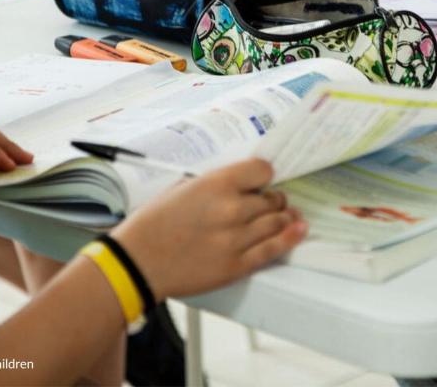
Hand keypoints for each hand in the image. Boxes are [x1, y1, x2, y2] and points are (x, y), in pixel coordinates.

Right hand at [113, 159, 307, 300]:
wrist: (138, 263)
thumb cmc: (154, 223)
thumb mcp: (184, 188)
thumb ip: (217, 185)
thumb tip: (244, 184)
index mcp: (216, 185)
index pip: (262, 170)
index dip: (264, 174)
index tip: (262, 180)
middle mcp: (231, 210)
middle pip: (272, 198)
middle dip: (273, 198)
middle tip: (270, 201)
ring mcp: (236, 239)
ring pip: (278, 222)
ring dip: (284, 216)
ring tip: (286, 215)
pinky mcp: (237, 265)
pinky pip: (274, 249)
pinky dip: (290, 237)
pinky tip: (298, 229)